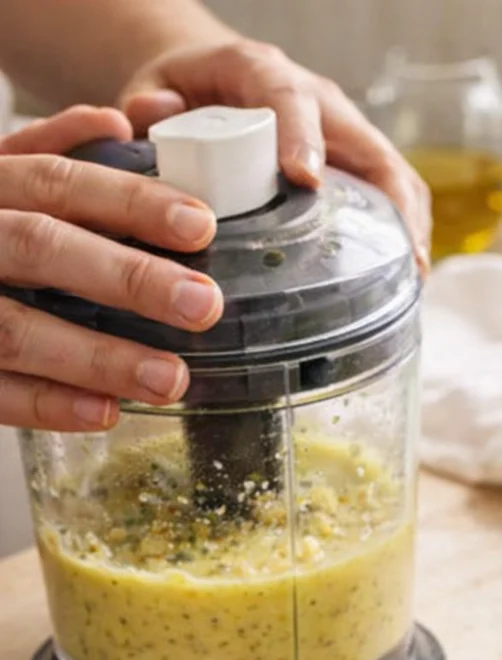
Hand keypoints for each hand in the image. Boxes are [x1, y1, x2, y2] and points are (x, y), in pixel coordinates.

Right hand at [0, 104, 221, 431]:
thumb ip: (44, 150)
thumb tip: (115, 124)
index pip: (56, 181)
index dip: (128, 200)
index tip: (199, 225)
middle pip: (41, 247)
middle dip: (127, 277)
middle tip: (201, 304)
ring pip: (17, 328)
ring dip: (99, 356)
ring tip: (170, 379)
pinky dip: (48, 405)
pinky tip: (105, 412)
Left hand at [118, 40, 431, 270]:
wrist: (208, 80)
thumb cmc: (183, 92)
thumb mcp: (155, 86)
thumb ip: (147, 101)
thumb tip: (149, 116)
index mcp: (262, 73)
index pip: (288, 97)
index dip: (302, 137)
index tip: (306, 178)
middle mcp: (314, 98)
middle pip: (367, 144)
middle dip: (387, 198)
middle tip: (398, 252)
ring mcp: (341, 132)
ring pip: (391, 173)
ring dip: (408, 224)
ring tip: (413, 277)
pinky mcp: (354, 163)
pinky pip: (391, 194)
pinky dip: (402, 233)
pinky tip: (405, 278)